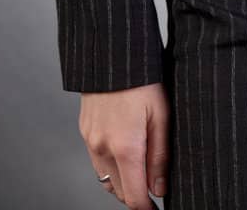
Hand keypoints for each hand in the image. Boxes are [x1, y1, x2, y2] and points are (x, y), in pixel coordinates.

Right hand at [79, 82, 170, 205]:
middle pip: (118, 192)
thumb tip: (159, 189)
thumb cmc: (142, 78)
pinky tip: (124, 152)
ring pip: (105, 178)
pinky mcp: (84, 130)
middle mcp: (103, 148)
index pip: (133, 197)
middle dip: (136, 195)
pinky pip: (97, 160)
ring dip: (122, 181)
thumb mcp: (161, 114)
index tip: (157, 208)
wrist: (110, 51)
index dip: (146, 208)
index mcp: (125, 147)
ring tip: (141, 171)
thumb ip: (160, 155)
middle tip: (154, 187)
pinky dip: (110, 165)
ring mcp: (90, 140)